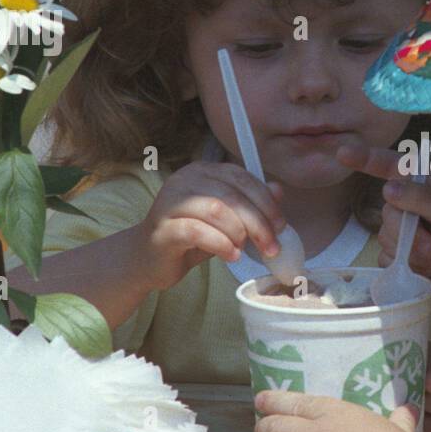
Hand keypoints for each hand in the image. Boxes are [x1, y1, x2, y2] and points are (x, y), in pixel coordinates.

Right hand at [133, 161, 286, 292]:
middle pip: (233, 195)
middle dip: (259, 223)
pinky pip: (199, 232)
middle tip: (272, 246)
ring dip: (240, 234)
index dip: (266, 202)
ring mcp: (170, 202)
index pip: (242, 178)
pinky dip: (222, 245)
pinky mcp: (163, 228)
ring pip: (217, 210)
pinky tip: (231, 256)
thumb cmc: (192, 237)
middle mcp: (185, 180)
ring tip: (245, 250)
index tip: (281, 226)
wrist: (149, 260)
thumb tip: (279, 190)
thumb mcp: (227, 218)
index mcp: (203, 171)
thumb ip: (250, 203)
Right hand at [335, 142, 430, 317]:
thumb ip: (424, 200)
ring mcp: (410, 231)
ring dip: (412, 251)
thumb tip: (388, 189)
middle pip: (388, 208)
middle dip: (407, 230)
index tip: (344, 154)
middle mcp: (418, 204)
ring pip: (386, 235)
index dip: (369, 159)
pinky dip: (408, 265)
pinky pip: (387, 256)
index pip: (397, 166)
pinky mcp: (404, 256)